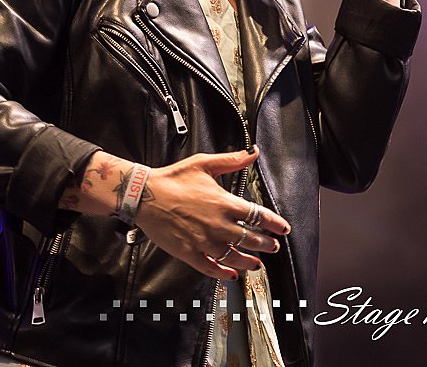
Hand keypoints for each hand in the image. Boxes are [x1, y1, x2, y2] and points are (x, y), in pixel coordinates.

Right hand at [135, 149, 290, 278]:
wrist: (144, 196)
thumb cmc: (173, 179)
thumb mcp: (205, 163)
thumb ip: (232, 160)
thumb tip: (253, 152)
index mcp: (225, 203)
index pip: (258, 216)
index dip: (274, 224)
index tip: (282, 229)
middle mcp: (218, 225)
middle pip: (250, 239)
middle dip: (265, 245)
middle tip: (273, 247)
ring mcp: (204, 241)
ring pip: (233, 257)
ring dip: (248, 261)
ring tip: (257, 264)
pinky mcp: (189, 253)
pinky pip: (210, 268)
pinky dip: (222, 274)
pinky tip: (230, 275)